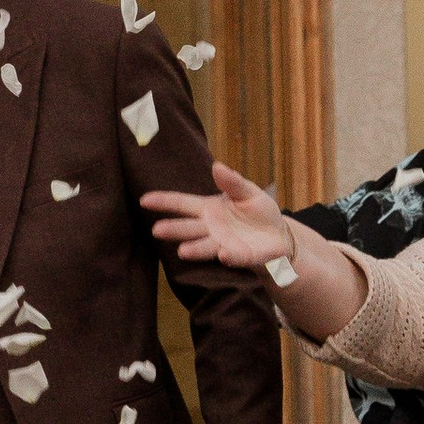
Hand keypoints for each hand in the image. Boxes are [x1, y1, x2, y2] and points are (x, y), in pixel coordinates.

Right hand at [143, 164, 298, 275]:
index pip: (182, 204)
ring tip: (182, 251)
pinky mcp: (240, 256)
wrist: (278, 233)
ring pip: (204, 246)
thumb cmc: (258, 210)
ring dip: (194, 249)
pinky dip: (228, 256)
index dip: (163, 202)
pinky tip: (223, 254)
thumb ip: (232, 182)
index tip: (144, 200)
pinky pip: (233, 256)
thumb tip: (216, 166)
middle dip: (173, 229)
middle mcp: (210, 228)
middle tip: (156, 230)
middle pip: (187, 227)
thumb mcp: (247, 191)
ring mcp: (223, 243)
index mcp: (208, 208)